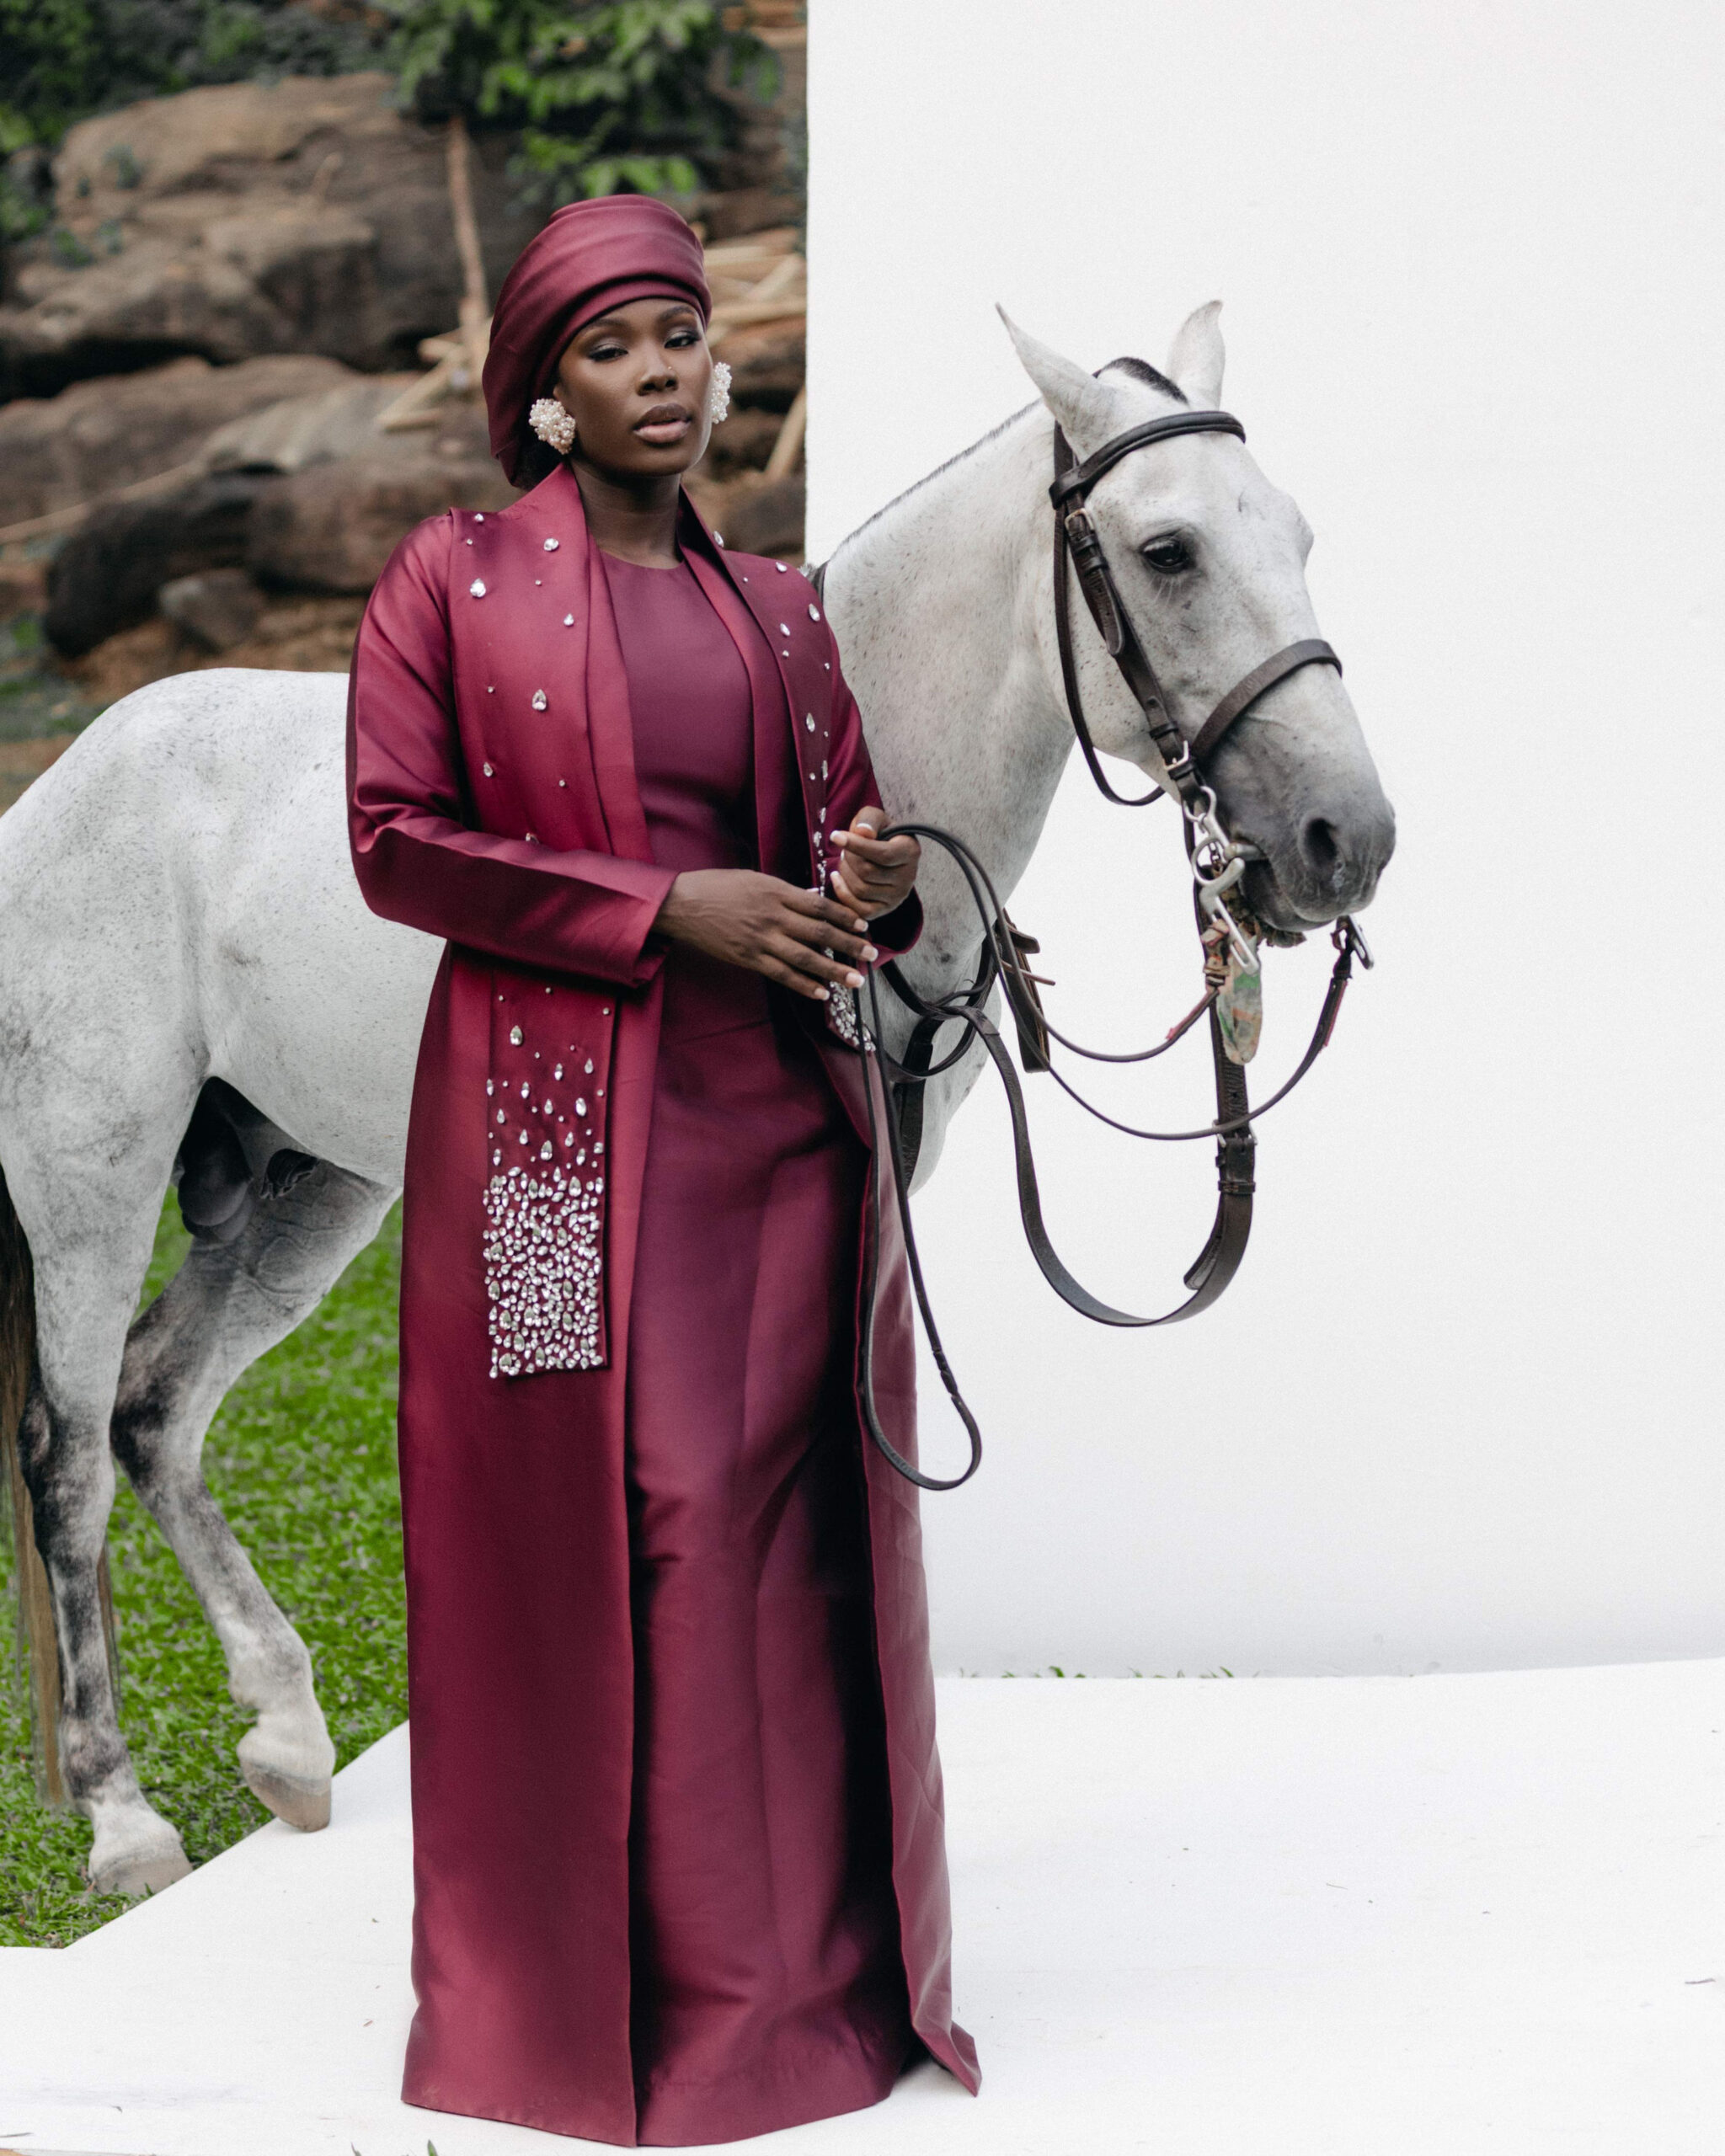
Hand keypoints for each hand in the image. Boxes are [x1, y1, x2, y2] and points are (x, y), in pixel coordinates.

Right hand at [654, 869, 879, 1001]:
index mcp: (777, 892)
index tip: (863, 925)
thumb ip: (784, 892)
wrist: (682, 904)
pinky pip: (782, 975)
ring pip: (806, 958)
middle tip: (871, 955)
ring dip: (834, 970)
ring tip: (855, 979)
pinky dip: (804, 985)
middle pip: (820, 933)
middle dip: (849, 944)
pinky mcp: (749, 959)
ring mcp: (761, 940)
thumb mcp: (755, 879)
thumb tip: (812, 903)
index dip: (845, 916)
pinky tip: (822, 993)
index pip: (821, 906)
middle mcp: (773, 917)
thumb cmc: (717, 887)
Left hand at [831, 805, 919, 920]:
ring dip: (844, 873)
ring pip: (861, 889)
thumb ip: (869, 820)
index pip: (881, 854)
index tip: (835, 836)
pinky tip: (837, 878)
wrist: (885, 853)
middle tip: (844, 850)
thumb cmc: (879, 834)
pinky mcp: (886, 909)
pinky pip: (860, 909)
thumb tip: (862, 833)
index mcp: (910, 851)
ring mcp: (898, 896)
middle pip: (867, 872)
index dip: (856, 845)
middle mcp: (909, 877)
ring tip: (844, 862)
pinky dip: (843, 893)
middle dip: (848, 859)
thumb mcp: (875, 818)